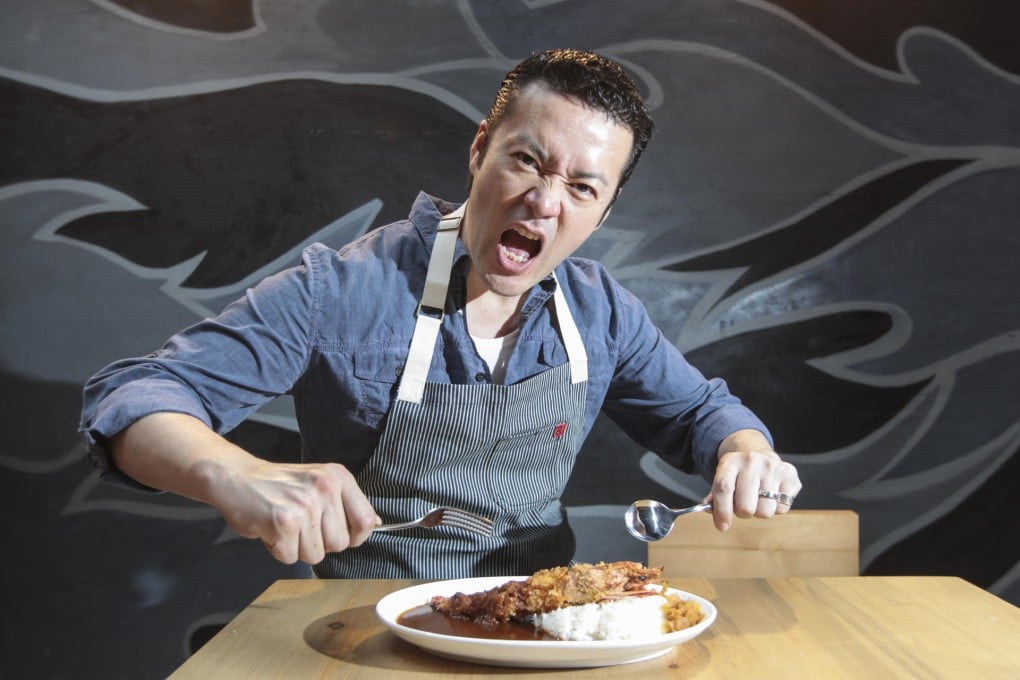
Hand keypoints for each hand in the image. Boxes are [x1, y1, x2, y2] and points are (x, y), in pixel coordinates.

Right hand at [214, 459, 380, 564]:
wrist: (237, 477)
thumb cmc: (278, 485)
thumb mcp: (319, 482)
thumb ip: (346, 503)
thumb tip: (375, 523)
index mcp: (338, 477)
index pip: (366, 521)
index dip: (354, 537)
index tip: (338, 534)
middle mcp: (325, 488)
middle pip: (340, 544)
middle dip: (319, 544)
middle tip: (300, 525)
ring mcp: (304, 504)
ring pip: (315, 555)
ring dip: (296, 548)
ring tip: (284, 525)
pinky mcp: (283, 522)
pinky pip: (290, 557)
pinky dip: (278, 550)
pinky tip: (270, 529)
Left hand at [707, 429, 801, 530]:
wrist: (760, 454)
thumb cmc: (739, 475)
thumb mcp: (723, 478)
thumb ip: (715, 497)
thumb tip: (713, 515)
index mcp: (731, 461)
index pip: (724, 488)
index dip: (722, 511)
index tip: (722, 526)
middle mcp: (752, 461)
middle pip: (745, 506)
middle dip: (743, 512)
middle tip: (744, 505)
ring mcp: (772, 466)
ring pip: (765, 511)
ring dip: (760, 511)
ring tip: (759, 499)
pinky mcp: (790, 474)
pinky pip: (782, 508)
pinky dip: (776, 508)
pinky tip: (772, 495)